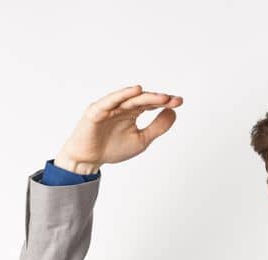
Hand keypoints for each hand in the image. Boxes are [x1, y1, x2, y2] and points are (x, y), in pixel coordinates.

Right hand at [54, 84, 182, 174]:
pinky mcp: (97, 110)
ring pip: (130, 99)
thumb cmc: (111, 149)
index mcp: (133, 112)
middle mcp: (122, 106)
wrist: (88, 160)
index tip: (179, 102)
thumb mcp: (141, 140)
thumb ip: (157, 127)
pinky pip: (111, 100)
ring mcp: (110, 107)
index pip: (152, 103)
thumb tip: (173, 112)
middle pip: (143, 99)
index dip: (165, 102)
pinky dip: (122, 94)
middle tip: (173, 100)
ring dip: (146, 97)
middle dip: (159, 99)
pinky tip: (136, 90)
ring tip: (162, 97)